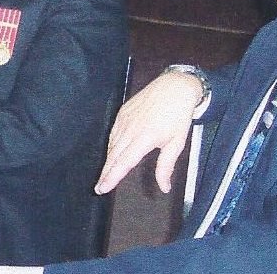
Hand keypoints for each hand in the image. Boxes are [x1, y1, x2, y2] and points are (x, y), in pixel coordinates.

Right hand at [95, 71, 202, 194]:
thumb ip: (166, 166)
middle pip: (113, 155)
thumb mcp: (177, 143)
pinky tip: (112, 152)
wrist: (174, 87)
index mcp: (144, 138)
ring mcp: (124, 119)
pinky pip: (113, 133)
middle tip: (98, 188)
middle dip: (105, 173)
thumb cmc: (178, 116)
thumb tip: (164, 187)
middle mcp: (130, 129)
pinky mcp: (122, 112)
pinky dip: (111, 145)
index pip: (123, 162)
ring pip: (111, 144)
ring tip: (105, 174)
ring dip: (108, 160)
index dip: (112, 177)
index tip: (102, 188)